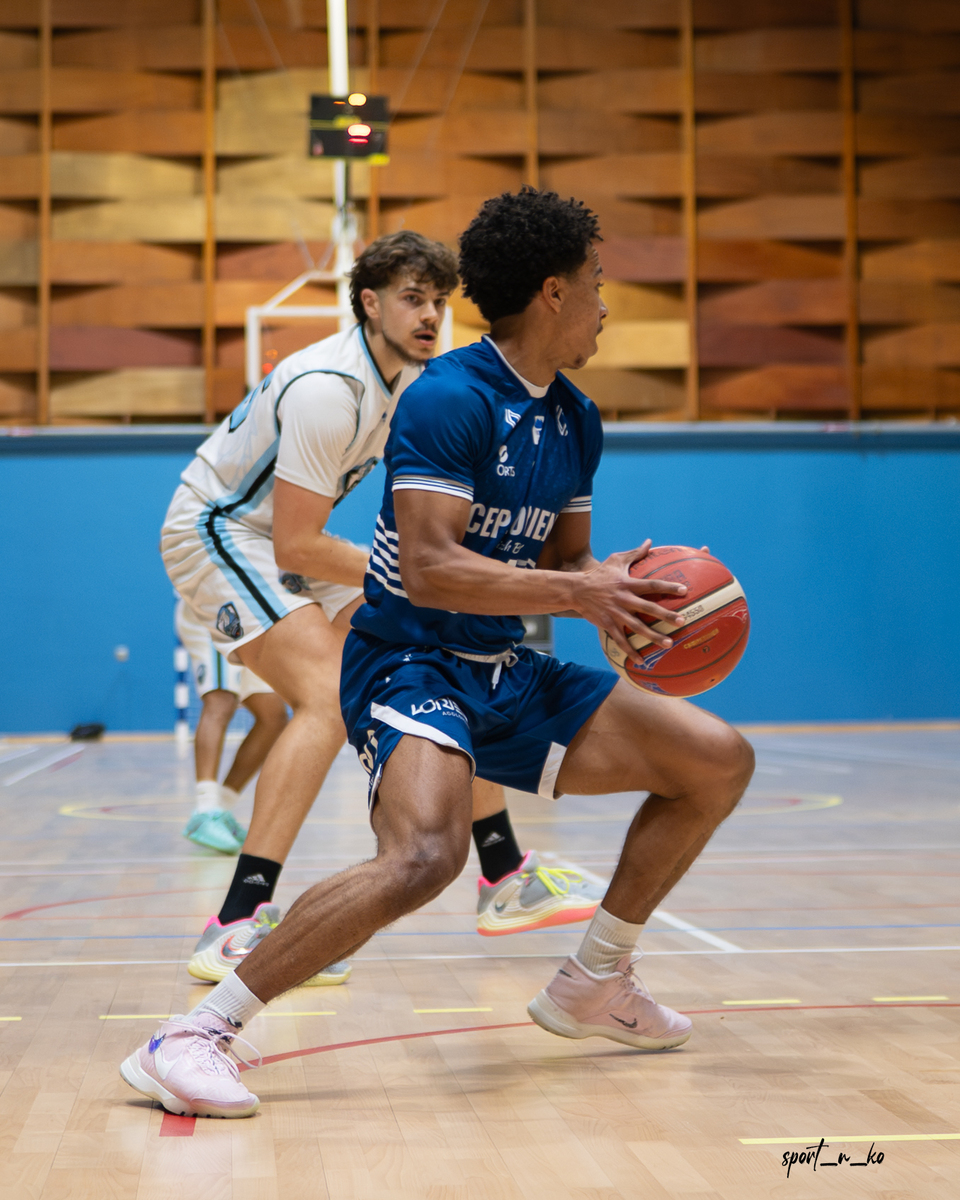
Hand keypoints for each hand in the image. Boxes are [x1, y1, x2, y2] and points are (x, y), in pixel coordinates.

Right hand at [568, 539, 686, 659]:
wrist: (576, 590)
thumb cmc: (600, 574)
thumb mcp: (616, 560)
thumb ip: (635, 553)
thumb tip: (650, 542)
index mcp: (627, 584)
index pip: (651, 585)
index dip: (668, 587)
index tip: (684, 590)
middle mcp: (623, 599)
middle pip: (648, 608)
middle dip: (665, 615)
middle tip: (682, 621)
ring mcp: (615, 613)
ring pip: (637, 627)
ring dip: (653, 636)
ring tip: (668, 643)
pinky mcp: (607, 624)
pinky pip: (620, 640)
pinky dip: (630, 651)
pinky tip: (641, 661)